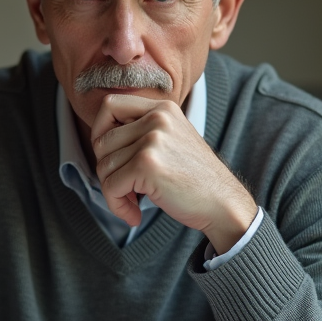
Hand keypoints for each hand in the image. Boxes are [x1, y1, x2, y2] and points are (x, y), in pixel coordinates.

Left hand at [91, 94, 257, 253]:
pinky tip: (135, 214)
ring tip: (134, 202)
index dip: (100, 133)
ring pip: (103, 166)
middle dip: (107, 170)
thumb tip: (98, 141)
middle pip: (102, 140)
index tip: (111, 158)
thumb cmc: (195, 180)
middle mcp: (157, 117)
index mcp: (162, 108)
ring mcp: (152, 139)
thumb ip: (141, 132)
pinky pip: (111, 186)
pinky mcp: (147, 164)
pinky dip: (117, 205)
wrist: (223, 204)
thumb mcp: (171, 141)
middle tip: (126, 189)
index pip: (109, 105)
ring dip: (113, 192)